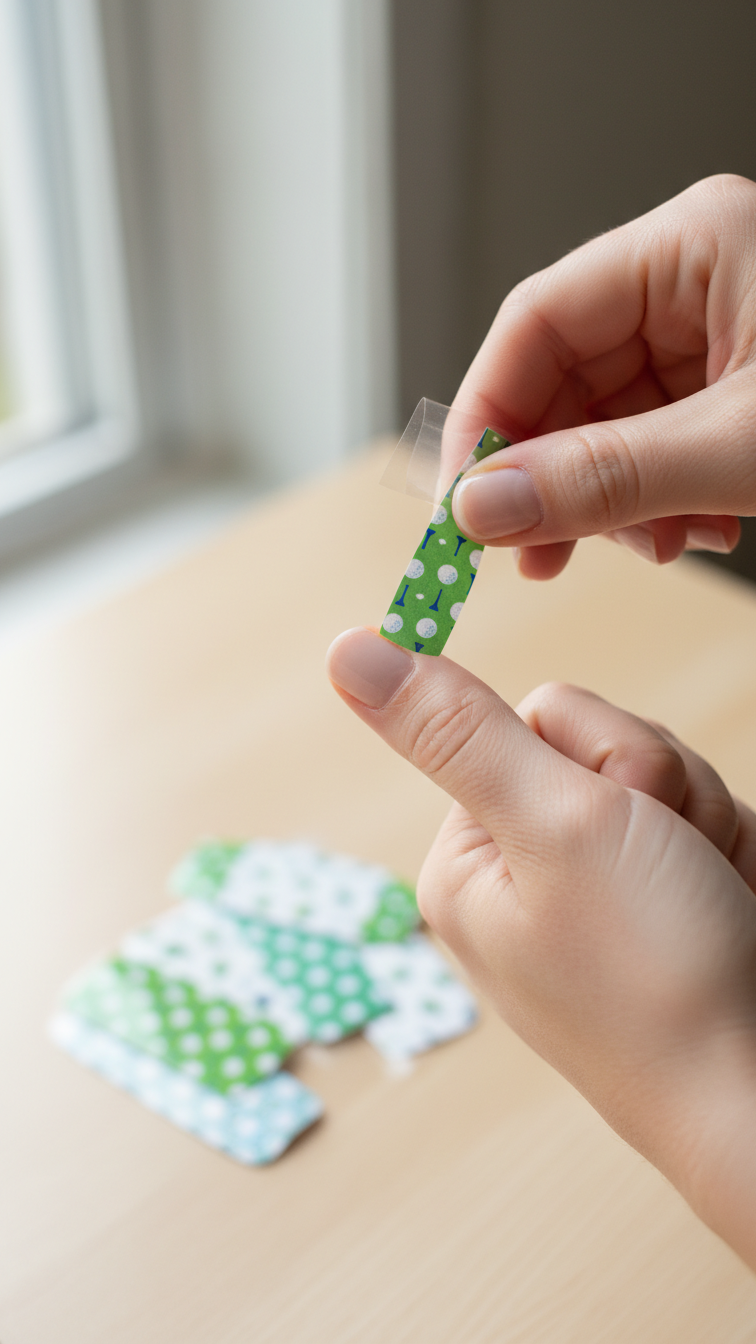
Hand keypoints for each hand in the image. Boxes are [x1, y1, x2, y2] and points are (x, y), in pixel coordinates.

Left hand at [326, 628, 755, 1267]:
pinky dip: (723, 848)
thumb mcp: (552, 827)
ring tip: (702, 895)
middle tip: (670, 868)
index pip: (536, 717)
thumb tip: (348, 651)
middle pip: (602, 741)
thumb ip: (458, 729)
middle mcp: (521, 874)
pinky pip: (696, 818)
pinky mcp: (656, 899)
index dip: (601, 751)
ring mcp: (594, 889)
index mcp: (468, 861)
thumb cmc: (661, 975)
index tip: (620, 815)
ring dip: (701, 818)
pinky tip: (723, 901)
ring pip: (660, 774)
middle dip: (658, 788)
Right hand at [450, 174, 755, 578]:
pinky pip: (656, 443)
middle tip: (528, 551)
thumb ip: (606, 477)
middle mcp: (696, 281)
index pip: (538, 317)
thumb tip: (484, 505)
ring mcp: (718, 336)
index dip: (488, 411)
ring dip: (606, 498)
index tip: (462, 500)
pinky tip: (688, 533)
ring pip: (608, 420)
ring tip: (638, 547)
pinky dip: (656, 501)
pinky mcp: (737, 389)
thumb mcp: (745, 449)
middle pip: (568, 375)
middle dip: (548, 472)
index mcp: (693, 246)